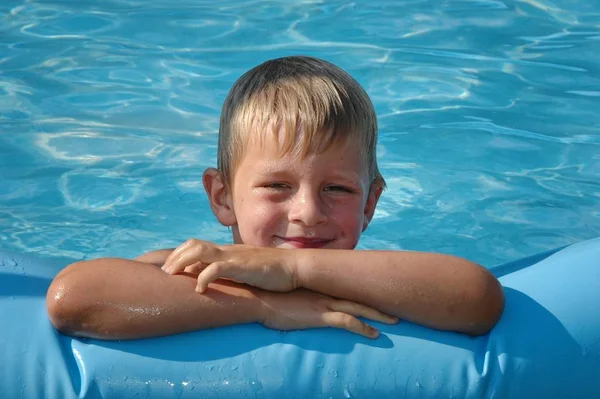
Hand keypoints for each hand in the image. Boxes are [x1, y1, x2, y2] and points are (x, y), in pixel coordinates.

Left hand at [162, 239, 296, 292]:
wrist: (294, 268)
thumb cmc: (273, 272)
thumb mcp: (246, 270)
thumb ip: (230, 271)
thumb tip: (212, 278)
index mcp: (228, 251)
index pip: (197, 244)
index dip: (180, 254)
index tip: (170, 269)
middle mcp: (228, 250)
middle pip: (193, 244)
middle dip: (174, 258)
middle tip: (165, 274)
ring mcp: (234, 257)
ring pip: (200, 251)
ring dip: (182, 263)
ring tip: (173, 277)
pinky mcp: (241, 266)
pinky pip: (216, 268)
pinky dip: (203, 277)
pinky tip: (199, 290)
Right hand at [258, 288, 398, 338]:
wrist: (258, 298)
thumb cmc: (268, 297)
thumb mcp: (287, 294)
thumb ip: (298, 295)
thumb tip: (300, 298)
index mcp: (318, 286)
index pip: (346, 286)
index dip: (362, 289)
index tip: (375, 291)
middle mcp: (325, 292)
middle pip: (358, 295)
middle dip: (378, 301)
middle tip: (395, 304)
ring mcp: (324, 303)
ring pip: (359, 308)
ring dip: (378, 315)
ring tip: (394, 321)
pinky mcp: (320, 316)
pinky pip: (348, 322)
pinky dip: (363, 328)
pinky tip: (374, 335)